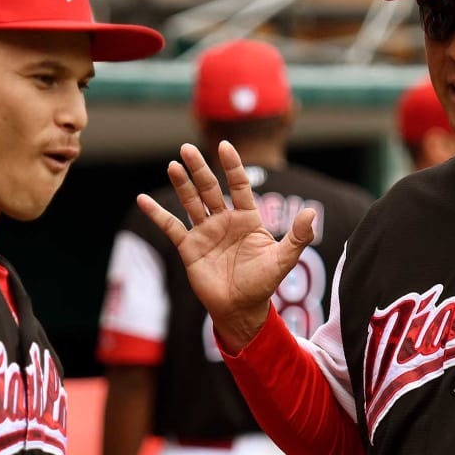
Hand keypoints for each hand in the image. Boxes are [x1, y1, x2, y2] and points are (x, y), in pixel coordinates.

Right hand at [138, 142, 316, 351]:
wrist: (241, 309)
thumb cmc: (264, 283)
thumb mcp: (284, 259)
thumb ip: (298, 236)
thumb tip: (312, 213)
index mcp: (247, 218)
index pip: (238, 185)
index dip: (232, 166)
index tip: (225, 146)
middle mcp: (224, 220)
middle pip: (209, 188)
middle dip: (199, 169)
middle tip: (187, 148)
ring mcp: (205, 232)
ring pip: (191, 202)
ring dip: (181, 184)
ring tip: (174, 165)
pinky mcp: (189, 248)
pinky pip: (171, 227)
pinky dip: (157, 214)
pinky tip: (143, 199)